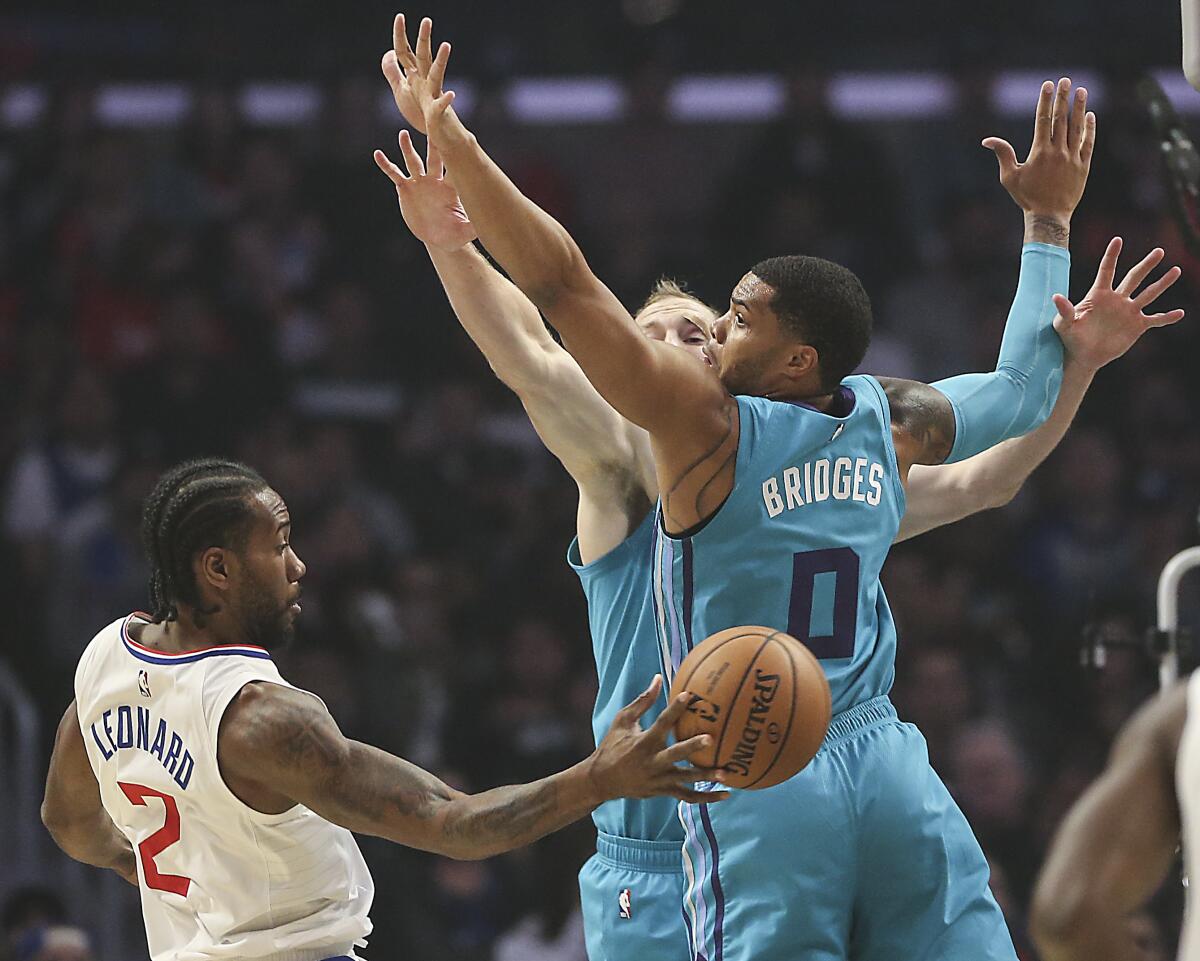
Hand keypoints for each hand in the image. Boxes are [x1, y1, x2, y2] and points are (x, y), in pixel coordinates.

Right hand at [374, 129, 476, 250]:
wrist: (440, 239)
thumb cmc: (456, 234)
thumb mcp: (466, 231)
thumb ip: (475, 224)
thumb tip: (489, 221)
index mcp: (450, 187)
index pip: (452, 167)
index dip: (453, 154)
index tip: (454, 139)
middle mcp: (435, 181)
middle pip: (434, 157)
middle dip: (433, 143)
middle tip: (432, 123)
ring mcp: (420, 183)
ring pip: (413, 161)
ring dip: (408, 149)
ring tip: (403, 134)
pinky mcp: (406, 189)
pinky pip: (395, 174)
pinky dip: (386, 165)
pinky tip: (378, 154)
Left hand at [382, 14, 455, 139]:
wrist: (439, 135)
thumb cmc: (420, 113)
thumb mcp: (401, 91)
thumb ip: (393, 71)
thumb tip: (389, 52)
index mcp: (414, 76)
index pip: (404, 52)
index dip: (400, 35)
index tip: (400, 16)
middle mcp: (424, 81)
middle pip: (422, 57)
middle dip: (424, 39)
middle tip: (427, 20)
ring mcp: (433, 95)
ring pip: (437, 75)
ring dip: (441, 61)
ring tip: (446, 45)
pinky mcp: (437, 113)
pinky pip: (441, 105)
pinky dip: (446, 100)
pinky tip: (452, 94)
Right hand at [586, 675, 729, 804]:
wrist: (601, 780)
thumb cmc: (612, 745)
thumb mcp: (623, 721)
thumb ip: (643, 701)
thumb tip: (658, 678)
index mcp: (643, 742)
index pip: (661, 723)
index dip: (675, 709)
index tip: (690, 696)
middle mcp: (652, 761)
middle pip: (675, 754)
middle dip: (693, 747)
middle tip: (711, 739)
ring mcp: (659, 779)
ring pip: (685, 780)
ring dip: (706, 777)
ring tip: (727, 773)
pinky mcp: (663, 791)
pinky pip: (687, 797)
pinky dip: (706, 798)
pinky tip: (725, 795)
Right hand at [983, 78, 1095, 220]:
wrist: (1049, 217)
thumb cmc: (1027, 198)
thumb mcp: (1010, 177)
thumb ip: (1003, 155)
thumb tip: (987, 140)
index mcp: (1039, 153)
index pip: (1043, 120)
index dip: (1045, 101)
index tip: (1048, 85)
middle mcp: (1058, 152)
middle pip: (1061, 119)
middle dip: (1063, 98)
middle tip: (1066, 81)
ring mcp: (1072, 158)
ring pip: (1077, 128)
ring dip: (1079, 108)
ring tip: (1081, 91)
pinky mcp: (1083, 166)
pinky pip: (1088, 143)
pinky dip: (1090, 129)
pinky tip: (1090, 116)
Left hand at [1053, 237, 1184, 370]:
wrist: (1083, 356)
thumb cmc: (1071, 337)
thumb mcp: (1064, 324)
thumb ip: (1064, 310)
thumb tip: (1056, 296)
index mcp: (1099, 295)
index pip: (1106, 271)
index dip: (1111, 256)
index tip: (1117, 240)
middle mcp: (1117, 299)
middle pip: (1134, 277)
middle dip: (1147, 265)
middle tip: (1159, 251)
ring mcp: (1128, 311)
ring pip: (1149, 293)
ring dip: (1163, 283)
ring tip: (1176, 270)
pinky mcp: (1137, 326)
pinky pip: (1155, 319)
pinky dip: (1167, 317)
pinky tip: (1180, 313)